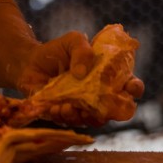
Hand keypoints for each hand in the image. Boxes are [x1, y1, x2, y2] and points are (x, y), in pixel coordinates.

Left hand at [16, 31, 144, 126]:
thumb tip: (81, 72)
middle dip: (108, 111)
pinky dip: (64, 116)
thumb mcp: (73, 40)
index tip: (131, 86)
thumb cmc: (57, 51)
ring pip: (91, 120)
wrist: (29, 61)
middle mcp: (98, 97)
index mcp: (107, 78)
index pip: (129, 87)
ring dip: (83, 116)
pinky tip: (57, 107)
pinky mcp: (64, 114)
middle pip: (113, 111)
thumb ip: (82, 49)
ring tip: (70, 106)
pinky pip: (68, 122)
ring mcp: (82, 108)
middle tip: (98, 104)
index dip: (134, 88)